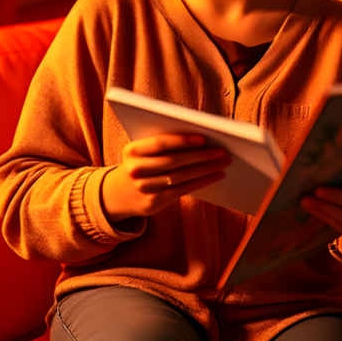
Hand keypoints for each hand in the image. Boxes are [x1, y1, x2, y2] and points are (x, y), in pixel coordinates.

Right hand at [101, 135, 231, 221]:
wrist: (119, 194)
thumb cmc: (140, 165)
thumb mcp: (141, 152)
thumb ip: (161, 145)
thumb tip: (200, 140)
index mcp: (132, 151)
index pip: (160, 144)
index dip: (183, 141)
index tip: (204, 138)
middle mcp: (135, 169)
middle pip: (174, 161)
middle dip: (201, 156)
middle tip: (222, 151)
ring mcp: (144, 187)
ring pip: (181, 176)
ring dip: (206, 169)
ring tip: (223, 163)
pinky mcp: (154, 202)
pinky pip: (182, 190)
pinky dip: (201, 182)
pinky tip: (214, 176)